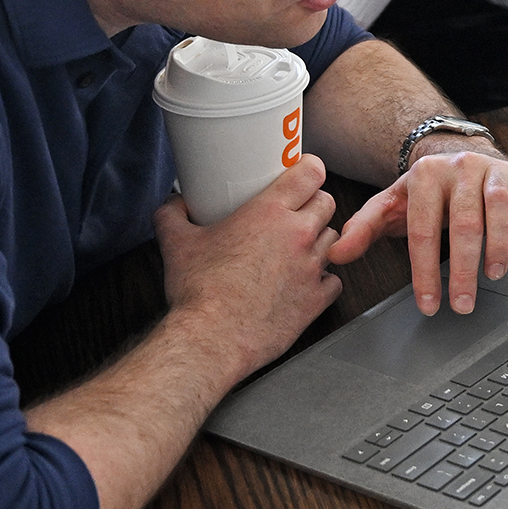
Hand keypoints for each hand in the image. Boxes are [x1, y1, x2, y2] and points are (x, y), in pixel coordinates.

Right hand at [153, 155, 342, 382]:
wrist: (213, 338)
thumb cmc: (198, 292)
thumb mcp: (176, 244)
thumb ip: (172, 215)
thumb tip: (174, 203)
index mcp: (269, 213)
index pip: (310, 173)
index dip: (310, 170)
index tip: (304, 174)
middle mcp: (298, 235)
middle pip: (327, 203)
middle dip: (314, 205)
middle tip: (295, 214)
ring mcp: (312, 267)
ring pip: (333, 239)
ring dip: (319, 240)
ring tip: (297, 249)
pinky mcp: (318, 298)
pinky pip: (335, 280)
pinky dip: (323, 279)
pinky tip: (303, 281)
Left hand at [329, 140, 507, 315]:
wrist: (458, 155)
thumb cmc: (426, 191)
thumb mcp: (390, 206)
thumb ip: (363, 229)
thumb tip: (337, 254)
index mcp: (425, 175)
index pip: (423, 231)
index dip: (425, 272)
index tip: (429, 304)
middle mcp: (461, 167)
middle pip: (465, 224)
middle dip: (464, 270)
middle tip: (463, 304)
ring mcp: (495, 170)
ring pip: (501, 210)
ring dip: (499, 248)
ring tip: (492, 276)